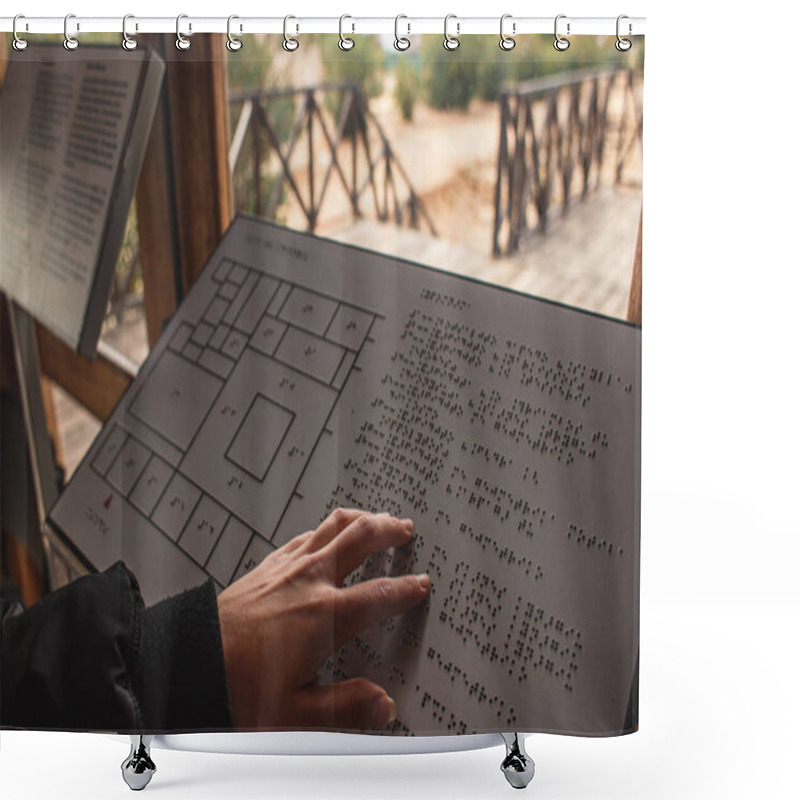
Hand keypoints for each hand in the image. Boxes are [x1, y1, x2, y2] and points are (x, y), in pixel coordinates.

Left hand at [216, 509, 429, 730]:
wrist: (188, 661)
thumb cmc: (236, 685)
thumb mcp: (295, 711)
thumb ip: (345, 707)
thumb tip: (382, 705)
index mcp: (324, 616)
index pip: (380, 595)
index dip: (406, 588)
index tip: (420, 584)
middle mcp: (309, 582)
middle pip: (360, 540)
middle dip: (387, 531)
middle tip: (404, 529)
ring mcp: (286, 568)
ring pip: (332, 527)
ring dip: (360, 519)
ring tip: (375, 517)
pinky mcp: (266, 566)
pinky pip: (303, 535)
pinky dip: (324, 527)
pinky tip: (324, 532)